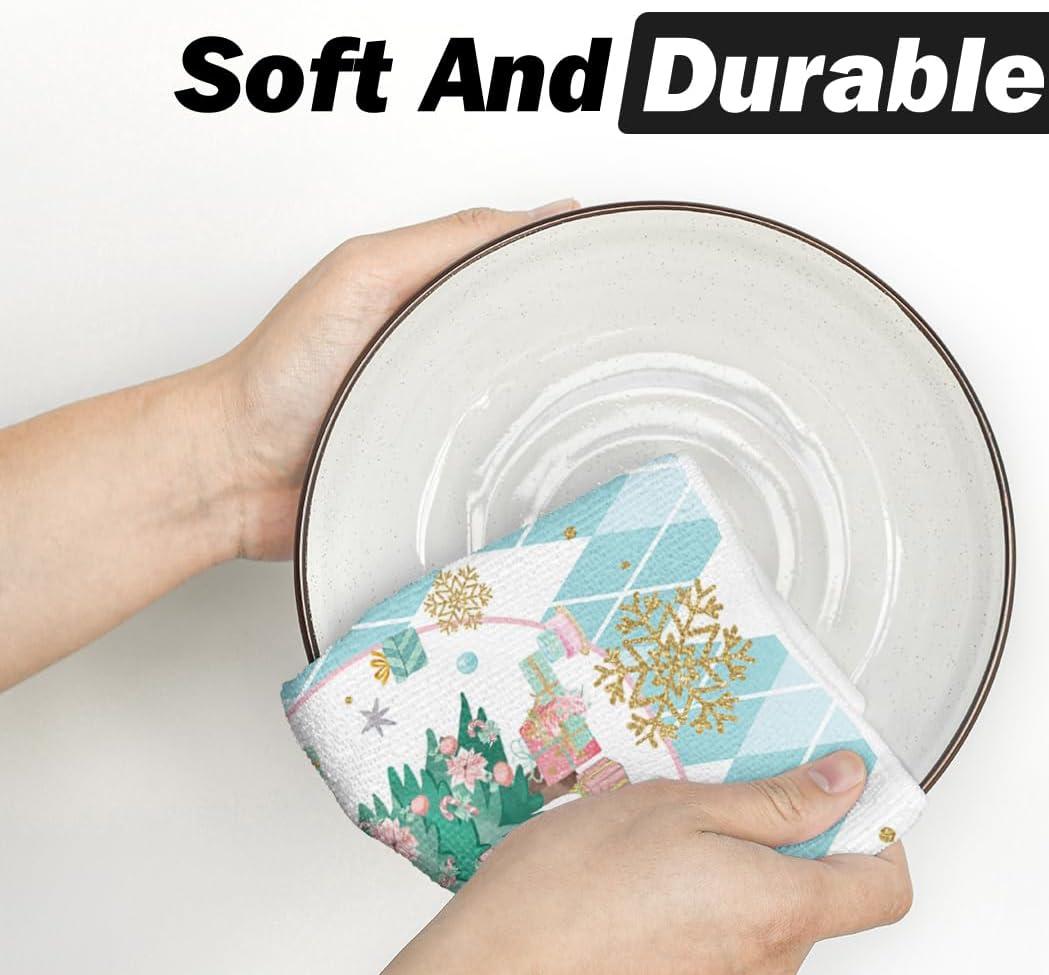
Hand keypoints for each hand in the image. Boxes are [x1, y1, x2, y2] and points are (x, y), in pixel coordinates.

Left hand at [214, 200, 577, 559]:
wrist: (234, 472)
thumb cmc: (278, 374)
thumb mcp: (364, 276)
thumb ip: (445, 243)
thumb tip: (530, 219)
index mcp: (421, 295)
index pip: (509, 265)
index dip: (557, 258)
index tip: (602, 258)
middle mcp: (434, 352)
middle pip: (523, 337)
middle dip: (563, 340)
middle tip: (605, 339)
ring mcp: (437, 413)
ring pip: (517, 404)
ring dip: (540, 407)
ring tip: (576, 401)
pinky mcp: (436, 470)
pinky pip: (492, 463)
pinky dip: (512, 461)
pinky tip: (531, 459)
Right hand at [229, 750, 912, 974]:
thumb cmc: (573, 889)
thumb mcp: (679, 809)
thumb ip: (775, 803)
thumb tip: (843, 785)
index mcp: (780, 912)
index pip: (884, 887)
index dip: (877, 834)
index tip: (843, 796)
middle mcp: (766, 972)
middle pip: (818, 901)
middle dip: (785, 846)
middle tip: (718, 801)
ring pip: (762, 924)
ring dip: (734, 878)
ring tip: (662, 842)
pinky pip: (720, 953)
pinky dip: (701, 915)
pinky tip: (639, 887)